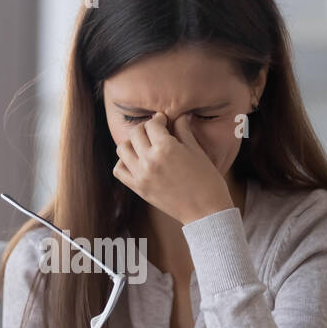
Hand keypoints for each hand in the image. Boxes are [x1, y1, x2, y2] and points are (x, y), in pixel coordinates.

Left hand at [112, 112, 233, 223]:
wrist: (205, 211)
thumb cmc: (207, 180)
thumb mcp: (197, 151)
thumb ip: (184, 131)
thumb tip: (179, 116)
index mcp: (166, 148)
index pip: (152, 124)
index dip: (159, 120)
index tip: (164, 121)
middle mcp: (150, 160)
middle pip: (135, 133)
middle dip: (145, 128)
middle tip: (154, 131)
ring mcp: (141, 175)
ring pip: (122, 149)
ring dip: (131, 143)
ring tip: (143, 145)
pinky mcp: (139, 189)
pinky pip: (119, 170)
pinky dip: (123, 162)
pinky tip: (136, 161)